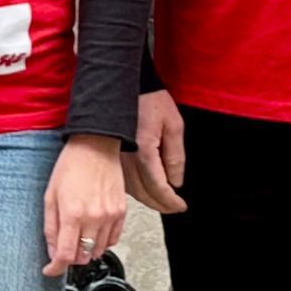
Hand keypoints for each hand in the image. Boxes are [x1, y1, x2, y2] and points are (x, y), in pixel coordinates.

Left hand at [43, 133, 127, 276]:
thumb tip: (53, 252)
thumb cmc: (70, 166)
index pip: (65, 255)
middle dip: (70, 257)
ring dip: (86, 250)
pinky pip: (113, 240)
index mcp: (72, 214)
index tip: (50, 270)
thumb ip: (51, 227)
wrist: (96, 146)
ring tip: (78, 235)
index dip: (55, 268)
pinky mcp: (122, 213)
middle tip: (63, 247)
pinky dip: (102, 242)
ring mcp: (110, 217)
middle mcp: (94, 218)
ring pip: (99, 251)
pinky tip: (93, 231)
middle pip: (83, 257)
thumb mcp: (50, 195)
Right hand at [123, 87, 187, 213]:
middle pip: (143, 194)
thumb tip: (176, 181)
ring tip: (162, 201)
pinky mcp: (109, 154)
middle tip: (174, 207)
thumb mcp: (173, 124)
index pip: (158, 187)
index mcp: (143, 151)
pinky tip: (144, 189)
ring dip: (147, 199)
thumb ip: (176, 156)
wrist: (123, 84)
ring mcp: (115, 157)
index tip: (181, 205)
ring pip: (131, 190)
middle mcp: (125, 158)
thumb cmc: (149, 98)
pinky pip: (123, 180)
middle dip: (161, 205)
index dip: (171, 201)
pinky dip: (135, 189)